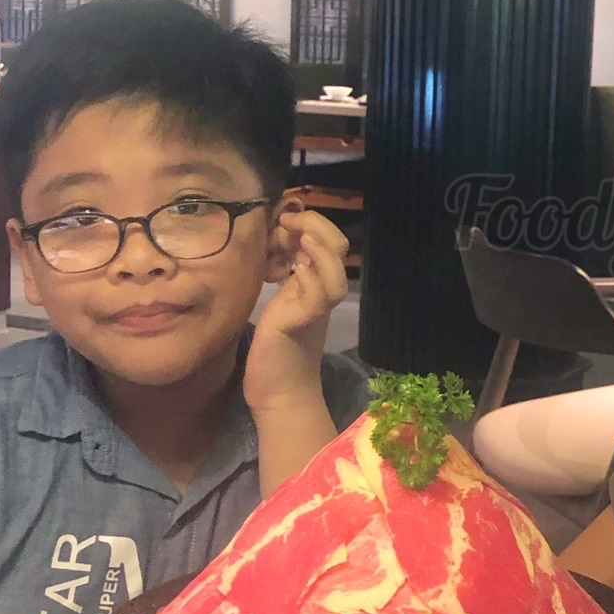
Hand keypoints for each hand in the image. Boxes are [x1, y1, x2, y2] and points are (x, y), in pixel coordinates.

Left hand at [243, 204, 348, 416]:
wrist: (279, 393)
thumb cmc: (275, 350)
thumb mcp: (279, 302)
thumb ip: (284, 273)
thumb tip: (276, 239)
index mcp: (317, 284)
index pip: (331, 241)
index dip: (313, 222)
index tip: (284, 220)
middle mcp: (322, 293)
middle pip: (339, 247)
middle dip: (317, 224)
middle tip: (287, 222)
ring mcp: (314, 308)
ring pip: (334, 270)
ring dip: (318, 247)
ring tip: (298, 236)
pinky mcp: (300, 323)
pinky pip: (318, 295)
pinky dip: (311, 275)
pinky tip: (294, 268)